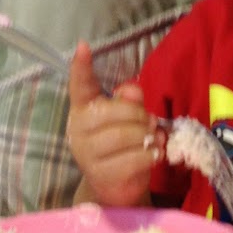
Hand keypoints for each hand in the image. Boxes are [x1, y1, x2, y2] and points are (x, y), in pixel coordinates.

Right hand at [66, 41, 159, 206]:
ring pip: (128, 135)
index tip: (84, 46)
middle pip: (116, 111)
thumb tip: (132, 91)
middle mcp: (79, 129)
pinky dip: (151, 155)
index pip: (79, 85)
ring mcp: (88, 154)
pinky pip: (136, 158)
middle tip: (150, 123)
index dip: (81, 66)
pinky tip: (153, 155)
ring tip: (153, 139)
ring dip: (148, 136)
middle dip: (140, 116)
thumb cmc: (121, 145)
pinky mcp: (103, 175)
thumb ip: (128, 100)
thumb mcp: (126, 118)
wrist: (114, 186)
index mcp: (83, 108)